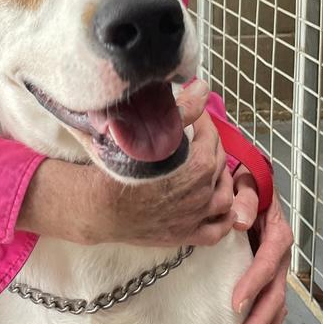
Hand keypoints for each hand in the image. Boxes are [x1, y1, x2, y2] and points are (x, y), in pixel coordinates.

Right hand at [17, 80, 235, 246]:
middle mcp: (202, 194)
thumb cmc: (116, 169)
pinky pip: (217, 231)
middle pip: (219, 164)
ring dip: (222, 178)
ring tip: (210, 167)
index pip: (211, 137)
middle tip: (197, 135)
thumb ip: (180, 110)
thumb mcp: (146, 134)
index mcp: (197, 168)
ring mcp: (195, 218)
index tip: (193, 115)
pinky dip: (224, 218)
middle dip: (211, 145)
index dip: (204, 122)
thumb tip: (202, 88)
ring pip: (224, 197)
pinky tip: (220, 206)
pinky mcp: (185, 235)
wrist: (98, 208)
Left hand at [231, 167, 292, 323]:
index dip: (253, 283)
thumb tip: (238, 219)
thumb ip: (244, 198)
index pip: (266, 262)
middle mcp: (281, 255)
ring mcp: (277, 267)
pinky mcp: (269, 275)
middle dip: (261, 319)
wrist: (250, 184)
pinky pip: (274, 304)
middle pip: (275, 292)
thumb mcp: (245, 183)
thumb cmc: (244, 184)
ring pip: (278, 303)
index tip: (235, 303)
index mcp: (277, 233)